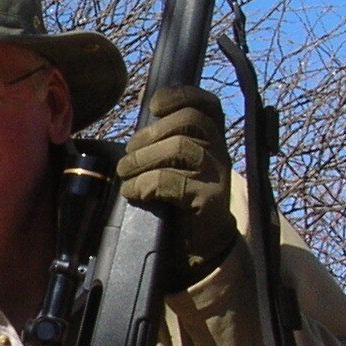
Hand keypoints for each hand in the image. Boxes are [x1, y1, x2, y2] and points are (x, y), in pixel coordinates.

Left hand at [116, 84, 237, 283]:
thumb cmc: (180, 202)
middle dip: (151, 133)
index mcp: (212, 140)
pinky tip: (133, 192)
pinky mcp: (209, 202)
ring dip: (143, 158)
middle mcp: (220, 153)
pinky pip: (173, 181)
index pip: (207, 104)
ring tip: (126, 173)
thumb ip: (162, 140)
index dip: (181, 96)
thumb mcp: (174, 165)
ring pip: (181, 147)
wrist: (201, 249)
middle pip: (190, 121)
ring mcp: (217, 177)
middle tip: (129, 154)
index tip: (153, 106)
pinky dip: (146, 184)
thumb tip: (139, 107)